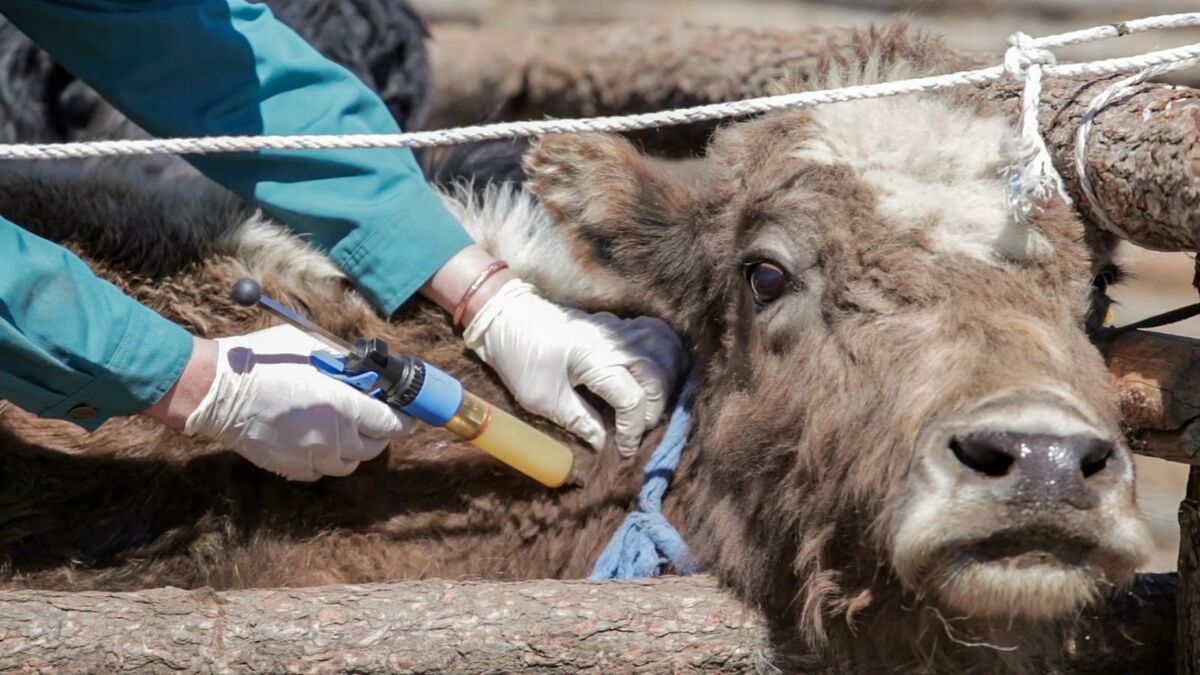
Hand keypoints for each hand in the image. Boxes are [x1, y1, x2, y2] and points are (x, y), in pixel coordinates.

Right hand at [147, 325, 413, 480]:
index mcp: (342, 405)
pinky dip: (326, 458)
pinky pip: (321, 471)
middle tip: (373, 415)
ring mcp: (309, 456)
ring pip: (349, 463)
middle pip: (374, 446)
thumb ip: (342, 361)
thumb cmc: (262, 361)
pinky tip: (317, 439)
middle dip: (379, 431)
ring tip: (344, 427)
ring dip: (354, 447)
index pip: (391, 423)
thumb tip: (365, 370)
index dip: (402, 417)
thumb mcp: (310, 347)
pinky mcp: (290, 468)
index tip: (404, 411)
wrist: (216, 390)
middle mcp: (331, 437)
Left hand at [463, 279, 684, 455]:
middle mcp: (613, 342)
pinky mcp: (616, 324)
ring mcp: (618, 328)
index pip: (633, 399)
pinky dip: (665, 353)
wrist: (505, 316)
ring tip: (653, 403)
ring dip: (667, 379)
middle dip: (655, 409)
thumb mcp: (542, 399)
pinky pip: (656, 333)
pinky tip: (657, 373)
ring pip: (666, 349)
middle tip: (638, 428)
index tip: (623, 449)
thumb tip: (604, 443)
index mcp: (593, 359)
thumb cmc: (519, 357)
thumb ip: (579, 421)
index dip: (633, 430)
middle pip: (658, 376)